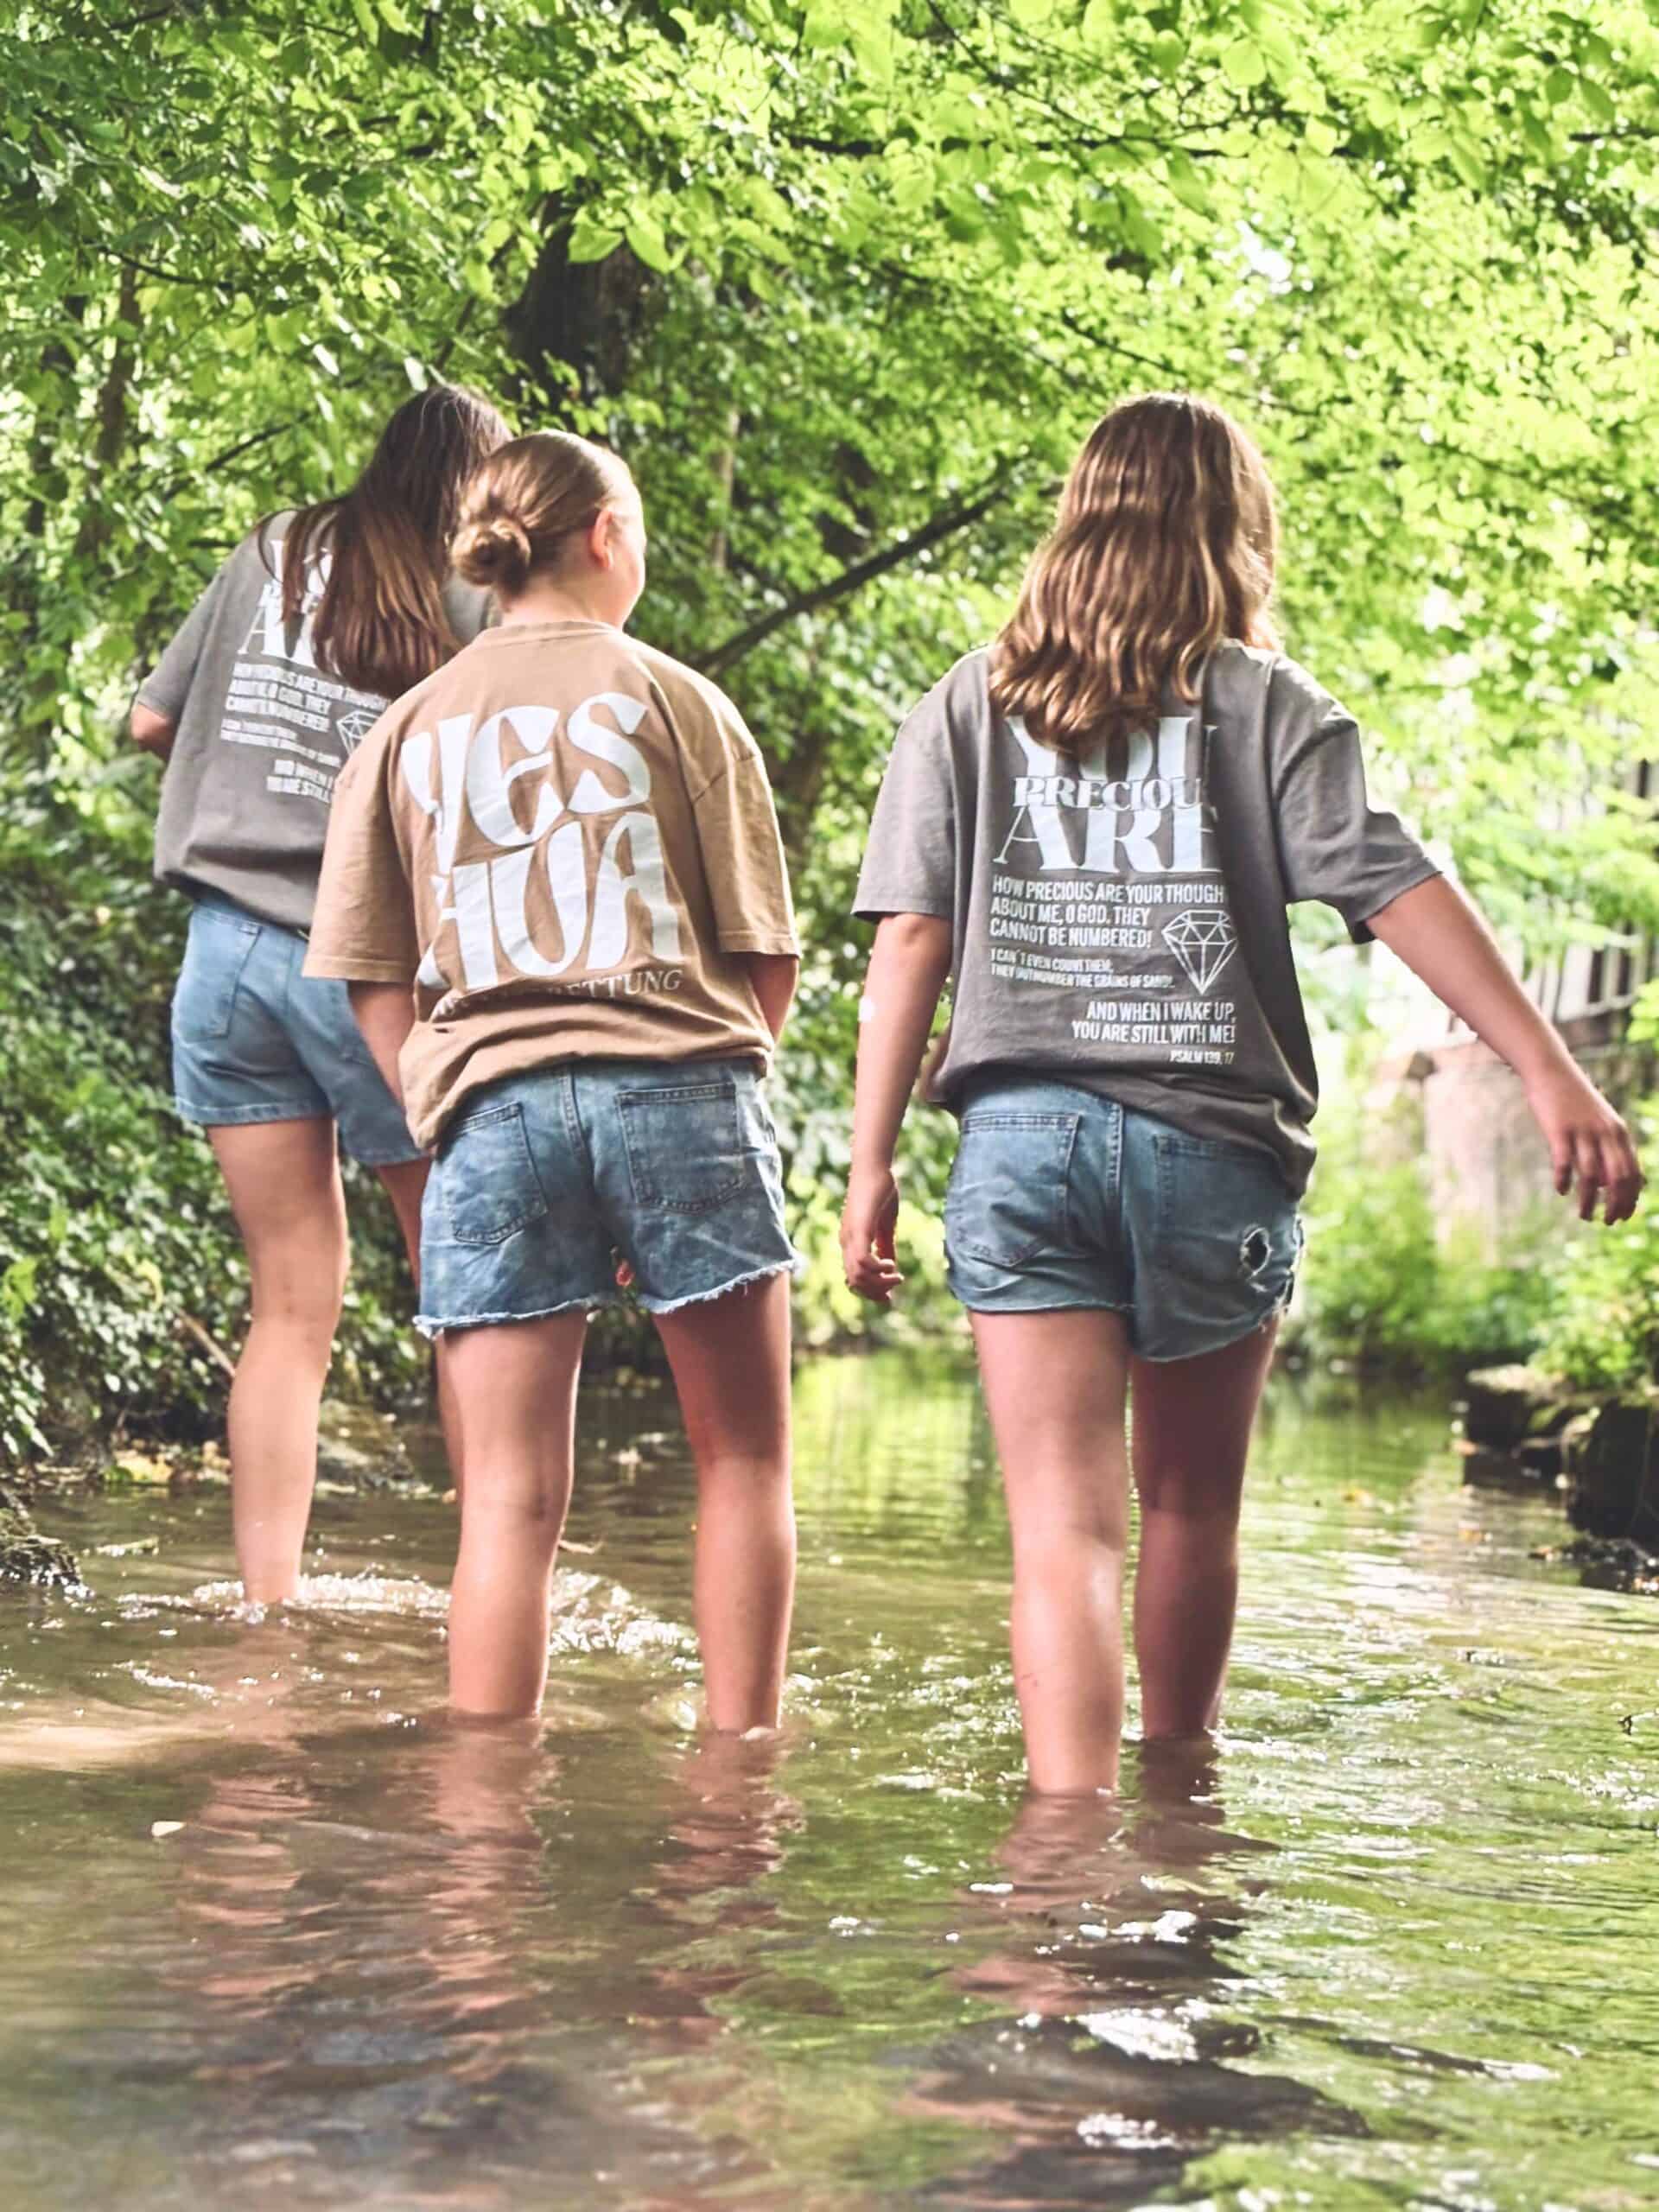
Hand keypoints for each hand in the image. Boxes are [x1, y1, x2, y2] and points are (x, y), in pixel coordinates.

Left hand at [841, 1165, 902, 1303]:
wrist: (874, 1166)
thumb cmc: (880, 1190)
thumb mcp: (885, 1224)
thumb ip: (886, 1245)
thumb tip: (890, 1265)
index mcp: (851, 1241)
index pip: (853, 1278)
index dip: (870, 1291)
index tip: (889, 1295)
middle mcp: (847, 1241)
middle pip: (854, 1282)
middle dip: (875, 1292)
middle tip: (895, 1288)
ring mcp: (851, 1236)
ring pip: (858, 1276)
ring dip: (879, 1282)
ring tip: (897, 1276)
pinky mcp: (859, 1229)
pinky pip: (862, 1260)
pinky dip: (877, 1269)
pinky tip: (891, 1263)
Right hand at [1523, 1063, 1642, 1223]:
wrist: (1552, 1071)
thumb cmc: (1574, 1100)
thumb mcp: (1600, 1122)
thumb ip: (1609, 1149)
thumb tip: (1609, 1182)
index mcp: (1618, 1132)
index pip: (1632, 1173)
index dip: (1630, 1198)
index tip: (1623, 1216)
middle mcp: (1605, 1133)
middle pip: (1617, 1178)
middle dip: (1615, 1205)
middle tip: (1607, 1222)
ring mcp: (1583, 1131)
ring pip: (1591, 1176)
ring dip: (1589, 1201)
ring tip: (1584, 1215)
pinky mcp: (1559, 1130)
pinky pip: (1564, 1162)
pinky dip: (1564, 1180)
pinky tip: (1561, 1190)